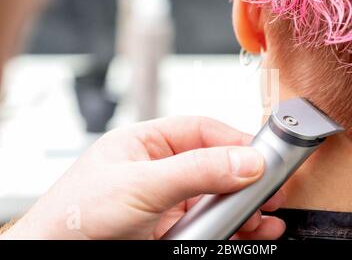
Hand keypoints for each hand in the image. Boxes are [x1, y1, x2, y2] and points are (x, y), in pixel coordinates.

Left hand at [1, 117, 285, 239]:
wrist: (54, 259)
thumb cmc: (74, 218)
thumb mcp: (141, 186)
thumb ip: (196, 171)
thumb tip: (246, 160)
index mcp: (146, 144)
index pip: (200, 132)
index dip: (233, 140)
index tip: (261, 155)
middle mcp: (160, 171)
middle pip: (215, 166)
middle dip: (244, 179)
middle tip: (270, 191)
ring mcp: (167, 203)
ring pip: (216, 199)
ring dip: (244, 208)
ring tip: (268, 218)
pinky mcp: (171, 231)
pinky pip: (210, 225)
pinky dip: (234, 229)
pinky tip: (253, 231)